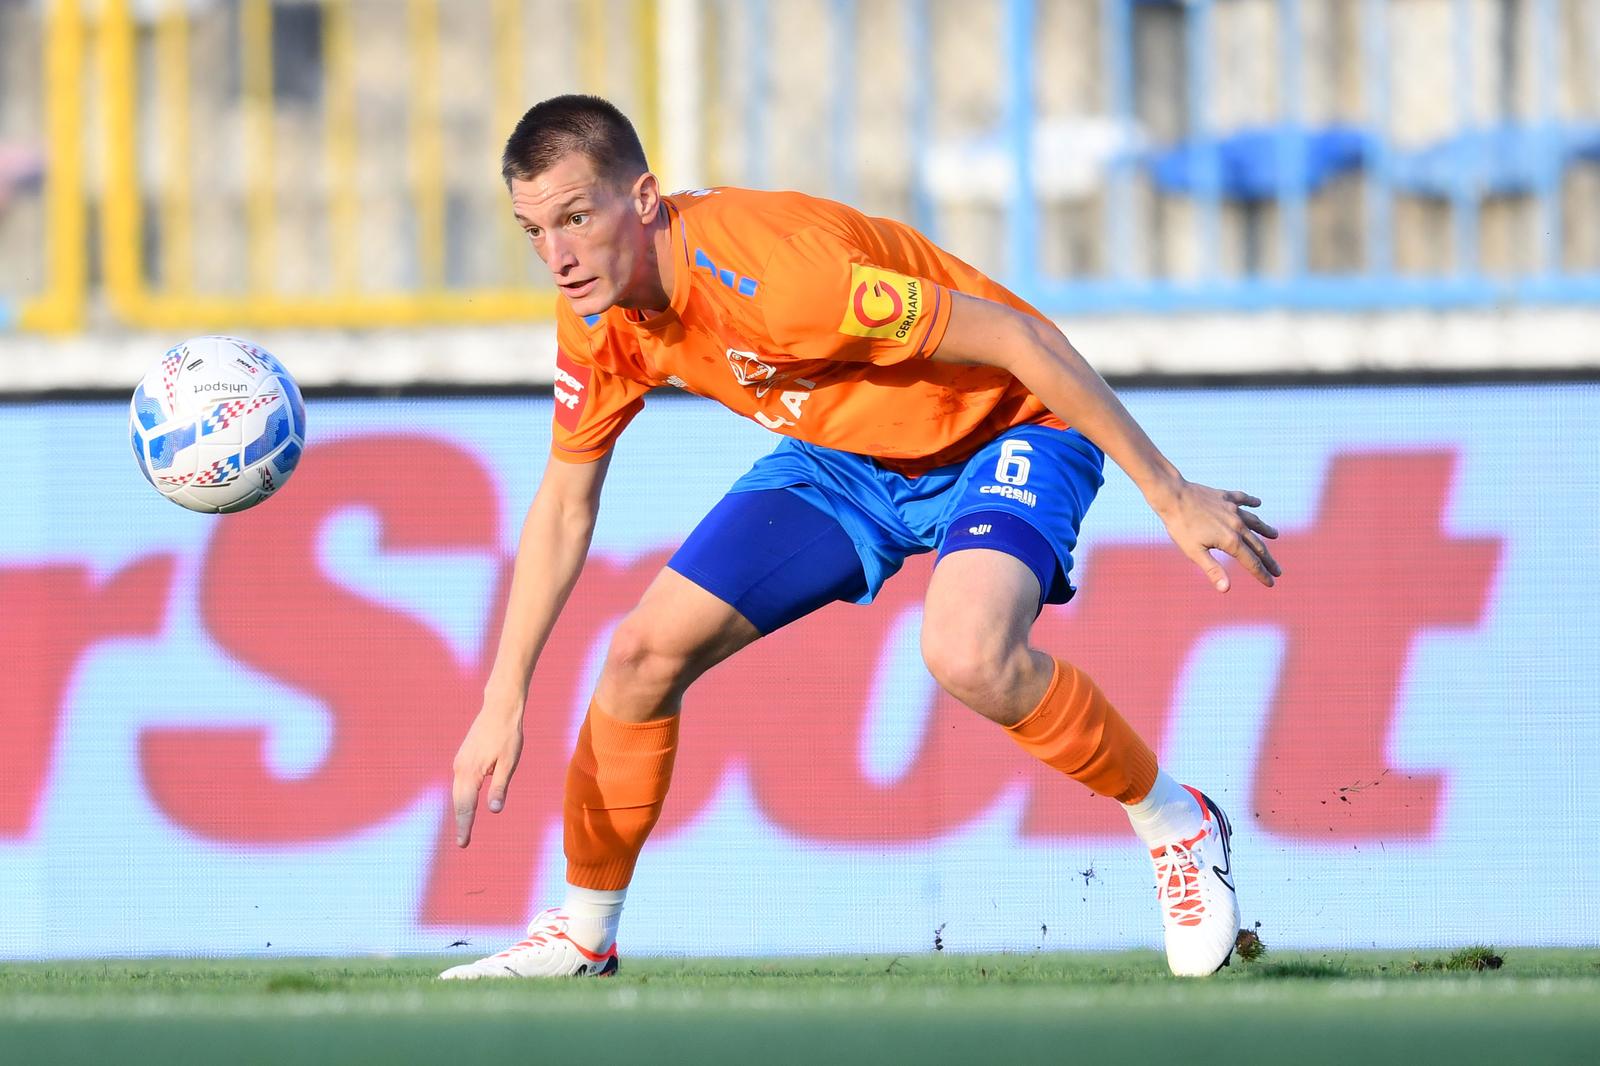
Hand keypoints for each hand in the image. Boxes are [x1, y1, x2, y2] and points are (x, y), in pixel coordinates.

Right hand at [450, 697, 524, 846]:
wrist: (499, 709)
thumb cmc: (508, 735)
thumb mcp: (508, 763)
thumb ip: (499, 787)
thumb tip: (493, 811)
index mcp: (470, 772)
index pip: (466, 806)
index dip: (465, 826)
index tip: (463, 844)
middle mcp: (460, 768)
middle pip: (458, 802)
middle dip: (462, 822)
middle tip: (463, 843)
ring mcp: (459, 762)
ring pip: (458, 792)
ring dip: (461, 810)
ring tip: (465, 828)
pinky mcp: (463, 758)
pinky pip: (460, 783)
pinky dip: (462, 797)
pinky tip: (467, 805)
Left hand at [1156, 481, 1281, 591]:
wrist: (1173, 496)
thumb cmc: (1180, 527)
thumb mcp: (1194, 552)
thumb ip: (1212, 570)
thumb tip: (1226, 589)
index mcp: (1230, 541)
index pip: (1251, 562)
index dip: (1261, 574)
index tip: (1271, 583)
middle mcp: (1237, 525)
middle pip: (1257, 545)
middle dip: (1268, 560)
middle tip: (1278, 571)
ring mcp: (1232, 509)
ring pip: (1254, 522)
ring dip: (1265, 530)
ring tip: (1275, 535)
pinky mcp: (1224, 497)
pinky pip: (1242, 499)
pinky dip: (1251, 501)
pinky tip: (1257, 503)